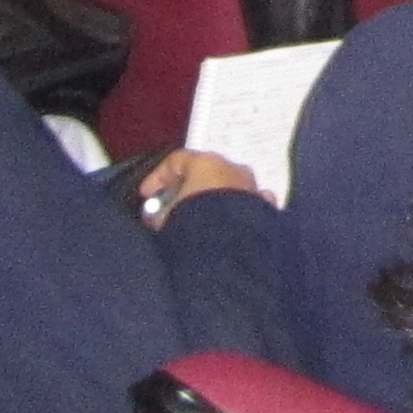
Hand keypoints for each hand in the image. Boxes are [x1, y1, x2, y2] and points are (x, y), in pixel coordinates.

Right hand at [135, 148, 257, 224]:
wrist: (231, 252)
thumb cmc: (193, 227)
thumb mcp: (165, 219)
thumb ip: (158, 213)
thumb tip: (158, 217)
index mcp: (207, 162)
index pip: (177, 160)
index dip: (157, 177)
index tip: (146, 196)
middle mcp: (234, 168)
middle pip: (205, 172)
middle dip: (186, 189)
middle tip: (170, 209)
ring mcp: (253, 187)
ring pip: (227, 187)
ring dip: (212, 200)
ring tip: (197, 222)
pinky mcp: (266, 209)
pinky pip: (246, 206)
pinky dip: (234, 213)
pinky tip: (227, 228)